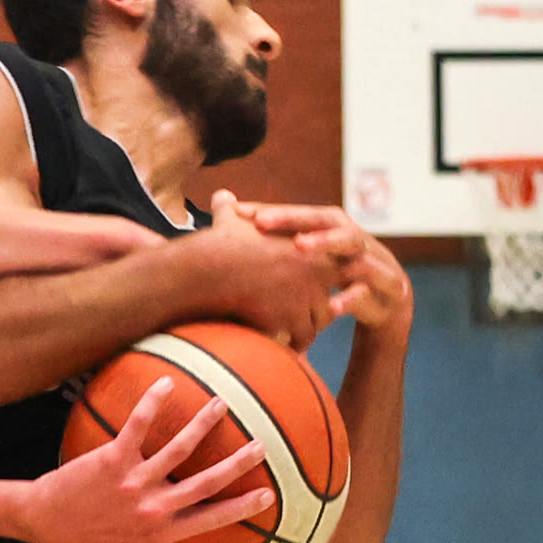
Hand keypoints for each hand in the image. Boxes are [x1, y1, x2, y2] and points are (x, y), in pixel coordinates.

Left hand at [17, 377, 275, 542]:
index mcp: (161, 531)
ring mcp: (133, 481)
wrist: (50, 519)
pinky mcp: (112, 457)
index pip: (210, 520)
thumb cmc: (94, 541)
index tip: (267, 495)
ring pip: (176, 449)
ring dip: (201, 425)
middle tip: (260, 446)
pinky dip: (151, 403)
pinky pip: (136, 426)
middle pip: (204, 483)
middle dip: (235, 465)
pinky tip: (166, 382)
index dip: (240, 509)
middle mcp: (152, 506)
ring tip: (221, 404)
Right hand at [198, 190, 339, 348]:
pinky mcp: (293, 317)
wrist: (211, 269)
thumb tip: (220, 195)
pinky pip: (303, 338)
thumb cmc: (218, 244)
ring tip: (298, 337)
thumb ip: (230, 208)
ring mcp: (306, 295)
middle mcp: (314, 269)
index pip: (331, 263)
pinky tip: (284, 347)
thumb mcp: (228, 219)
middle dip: (324, 306)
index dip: (321, 278)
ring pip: (321, 320)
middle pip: (331, 293)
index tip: (314, 288)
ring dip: (309, 329)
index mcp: (307, 244)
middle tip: (313, 316)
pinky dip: (295, 345)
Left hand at [233, 199, 412, 336]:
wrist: (387, 302)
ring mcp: (374, 261)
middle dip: (297, 220)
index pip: (305, 214)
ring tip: (299, 247)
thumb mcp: (313, 260)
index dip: (276, 212)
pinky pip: (369, 291)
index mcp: (337, 229)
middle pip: (329, 222)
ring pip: (353, 247)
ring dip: (326, 244)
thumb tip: (228, 212)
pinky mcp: (388, 290)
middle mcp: (356, 239)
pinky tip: (331, 307)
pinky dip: (350, 298)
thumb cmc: (338, 275)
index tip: (242, 212)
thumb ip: (280, 241)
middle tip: (263, 224)